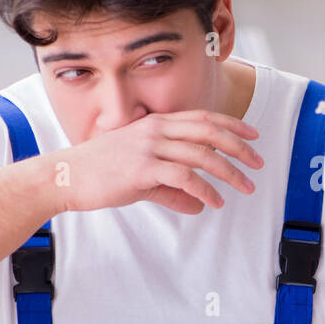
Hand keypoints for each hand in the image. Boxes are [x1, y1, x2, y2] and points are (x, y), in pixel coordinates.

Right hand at [54, 110, 264, 214]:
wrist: (65, 177)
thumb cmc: (101, 174)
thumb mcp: (142, 176)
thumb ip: (171, 188)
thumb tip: (197, 205)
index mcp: (156, 123)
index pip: (203, 118)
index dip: (232, 125)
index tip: (253, 136)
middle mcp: (156, 130)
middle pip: (209, 132)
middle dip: (239, 146)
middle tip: (258, 162)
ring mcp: (149, 147)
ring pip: (202, 155)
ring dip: (229, 172)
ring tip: (245, 186)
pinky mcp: (142, 168)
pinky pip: (184, 177)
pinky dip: (205, 190)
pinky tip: (215, 202)